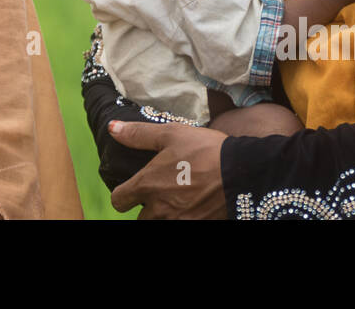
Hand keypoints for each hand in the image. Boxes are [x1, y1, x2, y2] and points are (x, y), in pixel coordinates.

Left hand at [108, 121, 227, 218]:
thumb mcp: (170, 134)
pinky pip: (181, 225)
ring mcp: (178, 221)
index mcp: (147, 185)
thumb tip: (112, 128)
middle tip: (160, 193)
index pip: (118, 201)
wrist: (242, 172)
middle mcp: (159, 209)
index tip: (131, 188)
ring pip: (159, 224)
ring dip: (164, 215)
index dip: (122, 194)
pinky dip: (183, 217)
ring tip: (177, 200)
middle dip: (146, 208)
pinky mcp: (197, 226)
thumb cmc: (204, 150)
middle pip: (140, 218)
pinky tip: (192, 206)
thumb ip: (139, 134)